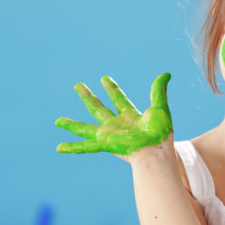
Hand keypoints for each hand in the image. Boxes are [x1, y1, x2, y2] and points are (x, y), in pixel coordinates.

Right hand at [55, 73, 172, 155]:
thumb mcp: (160, 108)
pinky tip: (59, 148)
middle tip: (78, 85)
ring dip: (71, 124)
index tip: (104, 78)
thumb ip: (159, 91)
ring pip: (85, 128)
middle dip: (88, 96)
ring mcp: (108, 134)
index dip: (111, 88)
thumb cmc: (160, 134)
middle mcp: (116, 125)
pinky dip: (71, 147)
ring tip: (58, 121)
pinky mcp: (103, 144)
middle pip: (98, 108)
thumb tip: (167, 74)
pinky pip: (84, 146)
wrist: (155, 151)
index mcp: (130, 116)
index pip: (118, 98)